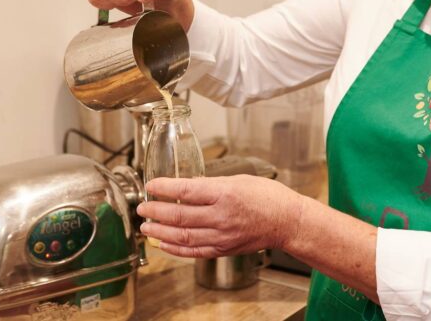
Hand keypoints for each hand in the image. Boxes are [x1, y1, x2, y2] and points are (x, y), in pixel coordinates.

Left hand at [136, 175, 304, 257]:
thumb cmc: (268, 197)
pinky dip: (175, 249)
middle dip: (156, 210)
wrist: (287, 222)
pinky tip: (163, 243)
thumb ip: (212, 184)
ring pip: (182, 235)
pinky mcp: (223, 249)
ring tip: (146, 226)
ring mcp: (222, 235)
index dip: (164, 188)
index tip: (151, 185)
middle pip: (179, 215)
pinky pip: (193, 251)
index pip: (186, 191)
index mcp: (225, 194)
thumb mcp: (240, 180)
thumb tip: (187, 186)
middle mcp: (221, 216)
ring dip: (160, 230)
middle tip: (142, 207)